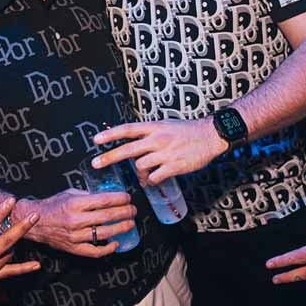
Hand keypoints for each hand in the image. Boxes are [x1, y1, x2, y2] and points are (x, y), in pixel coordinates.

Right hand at [0, 198, 40, 302]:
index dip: (1, 211)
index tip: (11, 201)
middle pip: (7, 240)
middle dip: (22, 227)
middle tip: (34, 216)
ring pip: (9, 253)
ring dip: (11, 243)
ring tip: (7, 237)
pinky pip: (10, 273)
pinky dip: (24, 269)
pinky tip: (37, 265)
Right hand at [17, 189, 135, 256]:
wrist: (35, 222)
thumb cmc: (53, 205)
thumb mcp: (70, 193)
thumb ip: (88, 195)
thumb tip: (107, 196)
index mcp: (75, 203)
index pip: (104, 200)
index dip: (120, 199)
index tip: (128, 198)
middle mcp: (75, 220)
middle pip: (107, 217)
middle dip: (125, 212)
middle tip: (133, 210)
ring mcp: (75, 236)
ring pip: (104, 234)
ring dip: (121, 228)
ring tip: (130, 224)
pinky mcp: (73, 248)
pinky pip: (94, 251)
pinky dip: (107, 249)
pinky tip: (116, 243)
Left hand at [92, 118, 225, 183]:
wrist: (210, 135)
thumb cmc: (187, 131)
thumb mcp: (165, 125)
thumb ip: (148, 134)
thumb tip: (133, 145)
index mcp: (154, 127)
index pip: (128, 129)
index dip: (110, 134)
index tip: (96, 140)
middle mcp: (157, 139)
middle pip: (127, 150)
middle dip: (109, 157)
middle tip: (95, 164)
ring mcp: (165, 153)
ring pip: (140, 166)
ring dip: (140, 173)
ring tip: (145, 175)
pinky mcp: (174, 166)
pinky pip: (155, 177)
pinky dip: (152, 180)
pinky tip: (154, 179)